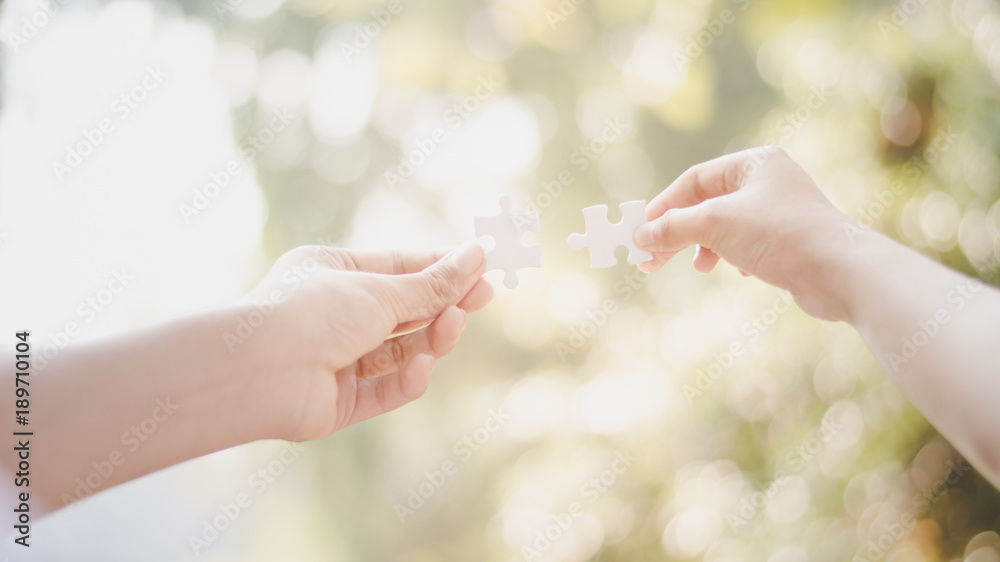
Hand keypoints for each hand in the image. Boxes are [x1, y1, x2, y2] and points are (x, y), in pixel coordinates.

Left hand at [235, 241, 491, 441]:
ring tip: (454, 325)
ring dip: (430, 339)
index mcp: (331, 271)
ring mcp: (335, 359)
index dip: (441, 268)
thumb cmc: (312, 312)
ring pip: (399, 350)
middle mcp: (332, 314)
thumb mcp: (381, 289)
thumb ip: (433, 283)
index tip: (482, 267)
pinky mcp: (338, 401)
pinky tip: (421, 366)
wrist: (258, 370)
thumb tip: (478, 255)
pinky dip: (406, 379)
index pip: (397, 267)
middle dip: (442, 304)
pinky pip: (384, 388)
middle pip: (402, 310)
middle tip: (485, 296)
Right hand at [634, 147, 854, 320]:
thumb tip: (641, 236)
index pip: (694, 180)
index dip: (663, 206)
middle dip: (678, 233)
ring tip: (699, 267)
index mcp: (753, 162)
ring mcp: (780, 211)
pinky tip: (736, 269)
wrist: (840, 272)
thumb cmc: (779, 235)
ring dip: (703, 247)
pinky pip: (746, 243)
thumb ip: (673, 227)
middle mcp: (768, 181)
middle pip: (707, 204)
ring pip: (725, 226)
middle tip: (651, 260)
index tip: (640, 231)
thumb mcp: (715, 225)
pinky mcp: (789, 240)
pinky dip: (731, 255)